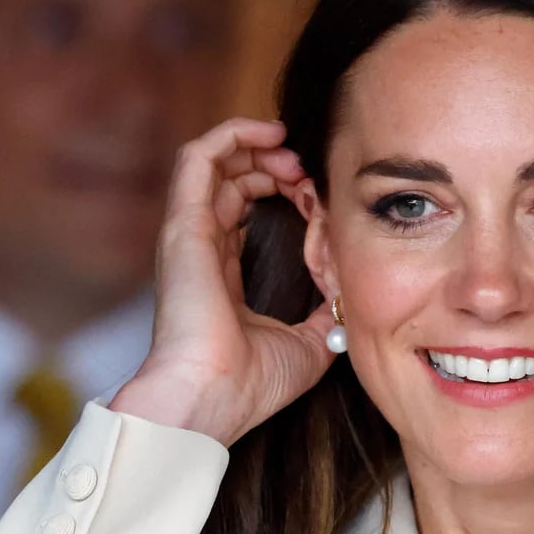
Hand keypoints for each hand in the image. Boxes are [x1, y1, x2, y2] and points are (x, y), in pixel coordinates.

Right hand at [110, 118, 334, 445]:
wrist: (210, 399)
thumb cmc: (250, 384)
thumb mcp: (308, 344)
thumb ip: (325, 315)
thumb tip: (349, 298)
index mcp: (222, 273)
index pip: (243, 211)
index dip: (279, 191)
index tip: (315, 194)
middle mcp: (201, 248)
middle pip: (228, 181)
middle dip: (269, 162)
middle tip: (305, 168)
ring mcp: (189, 234)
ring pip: (212, 163)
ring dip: (253, 145)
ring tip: (290, 149)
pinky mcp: (184, 225)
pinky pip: (197, 159)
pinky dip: (230, 136)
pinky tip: (267, 133)